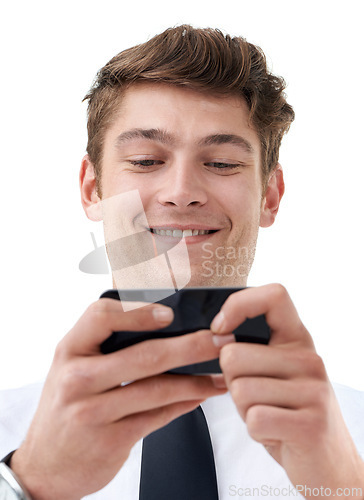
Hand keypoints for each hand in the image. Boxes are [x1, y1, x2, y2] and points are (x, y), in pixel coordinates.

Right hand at [11, 298, 226, 499]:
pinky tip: (202, 395)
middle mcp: (77, 378)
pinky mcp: (111, 440)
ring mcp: (93, 412)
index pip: (102, 315)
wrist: (45, 465)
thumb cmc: (66, 405)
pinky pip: (157, 416)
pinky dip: (184, 404)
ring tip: (222, 374)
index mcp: (69, 349)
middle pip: (144, 355)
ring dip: (197, 380)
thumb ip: (106, 344)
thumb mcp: (72, 366)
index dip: (139, 312)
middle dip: (191, 346)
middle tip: (222, 340)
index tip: (171, 313)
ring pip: (157, 389)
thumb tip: (164, 323)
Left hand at [211, 284, 363, 498]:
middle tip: (258, 398)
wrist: (330, 463)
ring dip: (243, 410)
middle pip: (233, 355)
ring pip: (239, 389)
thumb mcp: (276, 373)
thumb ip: (251, 351)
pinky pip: (254, 419)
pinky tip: (275, 434)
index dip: (238, 304)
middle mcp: (309, 358)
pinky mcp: (311, 424)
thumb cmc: (290, 413)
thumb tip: (215, 338)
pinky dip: (255, 432)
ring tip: (269, 415)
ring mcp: (313, 390)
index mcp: (298, 339)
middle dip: (231, 383)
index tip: (220, 328)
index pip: (273, 295)